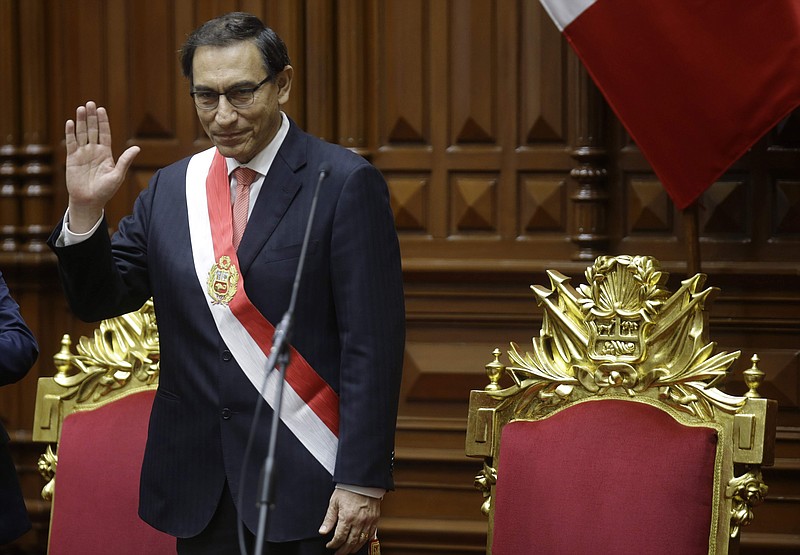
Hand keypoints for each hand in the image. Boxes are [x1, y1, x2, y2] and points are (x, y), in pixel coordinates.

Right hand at [64, 101, 139, 232]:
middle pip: (92, 130)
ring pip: (81, 133)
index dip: (103, 122)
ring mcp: (82, 154)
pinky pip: (71, 143)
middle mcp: (94, 151)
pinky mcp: (72, 158)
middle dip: (91, 117)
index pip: (104, 133)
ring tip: (81, 108)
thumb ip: (125, 161)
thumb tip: (137, 148)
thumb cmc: (105, 190)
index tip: (101, 110)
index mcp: (106, 154)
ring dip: (80, 121)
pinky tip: (70, 122)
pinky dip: (70, 133)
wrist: (89, 201)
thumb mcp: (118, 175)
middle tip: (90, 103)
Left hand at [318, 489, 379, 553]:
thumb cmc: (348, 489)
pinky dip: (364, 542)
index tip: (329, 546)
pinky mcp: (375, 519)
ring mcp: (368, 521)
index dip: (333, 545)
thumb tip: (322, 532)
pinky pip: (370, 535)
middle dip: (343, 551)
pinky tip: (359, 543)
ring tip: (347, 551)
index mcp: (347, 517)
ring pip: (361, 541)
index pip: (339, 538)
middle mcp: (359, 521)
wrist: (363, 481)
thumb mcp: (334, 502)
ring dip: (354, 549)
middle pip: (350, 543)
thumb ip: (329, 519)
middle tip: (338, 554)